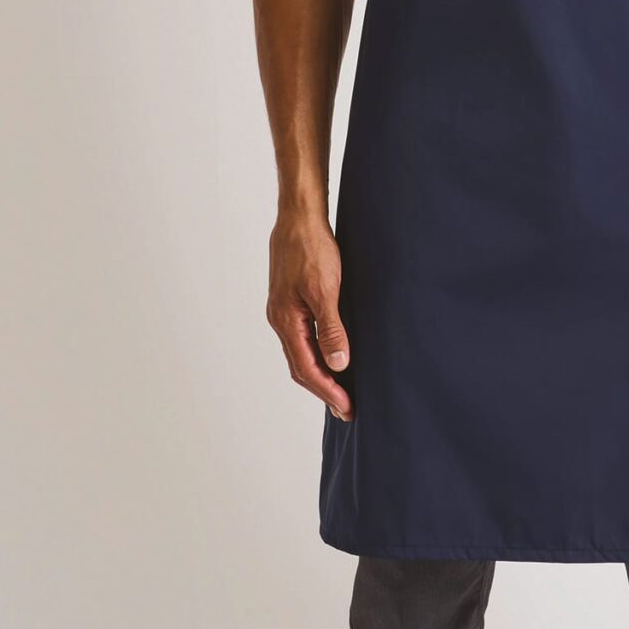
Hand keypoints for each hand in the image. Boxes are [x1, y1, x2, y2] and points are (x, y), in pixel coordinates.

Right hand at [267, 211, 351, 419]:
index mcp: (287, 322)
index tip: (347, 408)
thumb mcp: (326, 290)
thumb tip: (339, 365)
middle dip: (324, 391)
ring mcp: (283, 312)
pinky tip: (330, 357)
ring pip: (300, 354)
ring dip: (320, 375)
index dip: (328, 391)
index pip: (307, 369)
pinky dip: (316, 355)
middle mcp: (281, 321)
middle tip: (347, 409)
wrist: (298, 218)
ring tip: (340, 391)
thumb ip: (332, 329)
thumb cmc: (312, 249)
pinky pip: (302, 338)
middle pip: (300, 367)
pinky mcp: (290, 302)